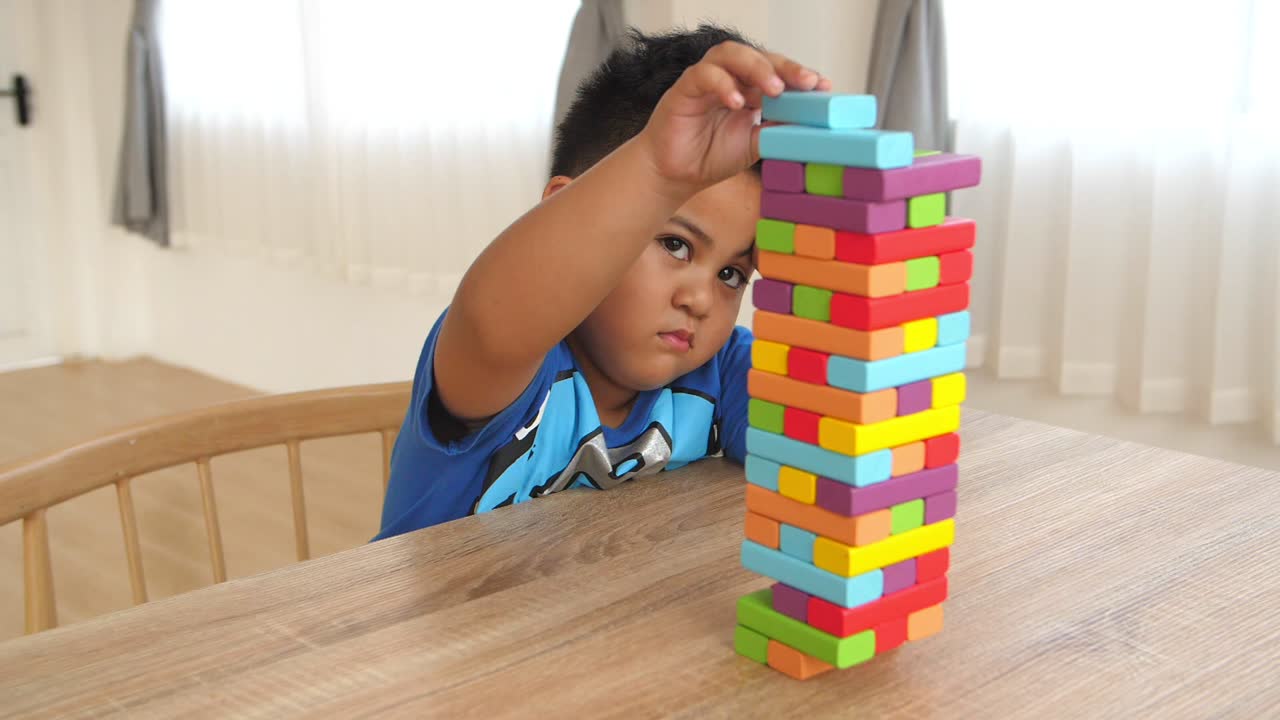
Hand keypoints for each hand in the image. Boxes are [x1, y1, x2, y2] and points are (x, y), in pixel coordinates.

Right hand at [639, 41, 831, 195]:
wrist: (676, 175)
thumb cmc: (711, 157)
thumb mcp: (755, 145)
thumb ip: (778, 131)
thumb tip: (811, 123)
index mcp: (750, 89)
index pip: (778, 71)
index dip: (800, 75)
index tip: (823, 86)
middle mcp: (730, 79)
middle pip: (759, 56)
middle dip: (785, 67)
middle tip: (806, 82)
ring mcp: (707, 80)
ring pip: (731, 54)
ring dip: (756, 67)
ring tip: (774, 89)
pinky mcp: (684, 88)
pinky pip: (704, 74)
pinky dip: (722, 84)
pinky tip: (736, 102)